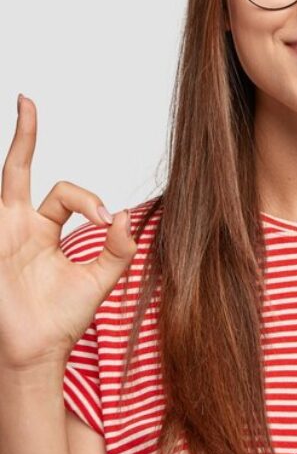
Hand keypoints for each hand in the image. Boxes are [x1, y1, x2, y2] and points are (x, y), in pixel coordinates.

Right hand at [0, 95, 136, 372]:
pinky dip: (4, 197)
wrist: (36, 353)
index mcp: (44, 231)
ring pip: (8, 179)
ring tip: (26, 104)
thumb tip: (128, 214)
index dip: (88, 199)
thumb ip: (117, 250)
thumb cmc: (62, 320)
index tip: (107, 220)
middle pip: (20, 169)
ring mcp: (1, 235)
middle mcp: (19, 226)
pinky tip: (9, 207)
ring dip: (19, 145)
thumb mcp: (99, 281)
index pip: (65, 193)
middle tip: (27, 99)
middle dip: (24, 134)